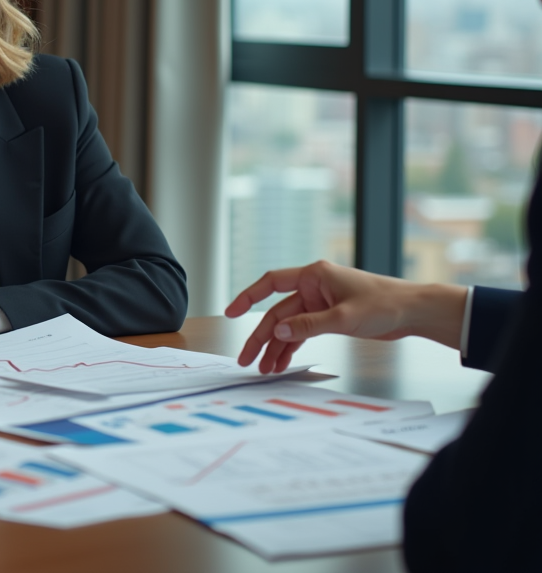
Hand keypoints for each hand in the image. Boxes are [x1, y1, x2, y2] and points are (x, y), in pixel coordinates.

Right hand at [224, 260, 466, 372]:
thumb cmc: (385, 304)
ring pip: (289, 326)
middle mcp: (314, 287)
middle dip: (262, 337)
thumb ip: (308, 325)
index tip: (231, 312)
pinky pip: (303, 333)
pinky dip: (293, 347)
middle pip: (278, 313)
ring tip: (265, 369)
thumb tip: (276, 332)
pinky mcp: (329, 318)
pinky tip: (283, 362)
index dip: (248, 297)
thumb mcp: (343, 317)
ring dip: (277, 347)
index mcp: (314, 276)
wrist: (414, 311)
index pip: (271, 283)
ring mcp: (320, 303)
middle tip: (247, 358)